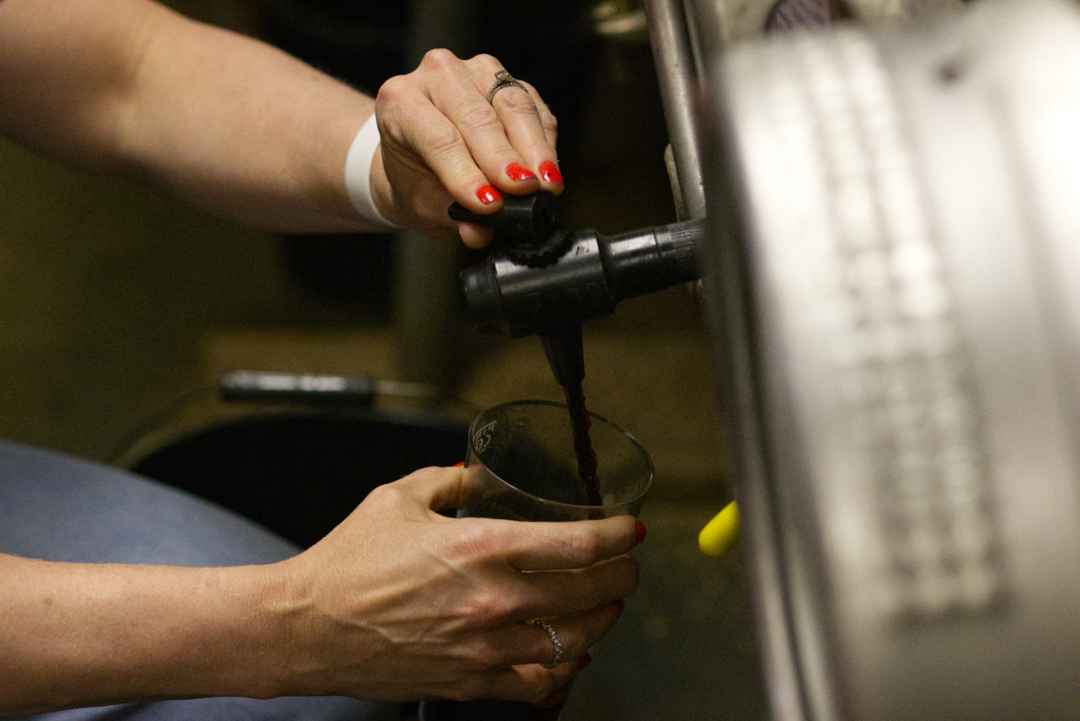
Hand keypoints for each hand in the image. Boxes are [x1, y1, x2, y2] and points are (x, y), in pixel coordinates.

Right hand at [273, 466, 639, 705]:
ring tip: (605, 607)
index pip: (579, 544)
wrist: (305, 627)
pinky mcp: (469, 682)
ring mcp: (485, 649)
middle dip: (622, 577)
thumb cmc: (346, 563)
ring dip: (602, 622)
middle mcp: (494, 601)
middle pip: (591, 593)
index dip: (618, 536)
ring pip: (575, 643)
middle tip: (627, 567)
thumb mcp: (398, 499)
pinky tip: (568, 659)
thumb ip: (447, 483)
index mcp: (482, 548)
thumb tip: (474, 477)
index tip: (631, 531)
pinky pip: (537, 686)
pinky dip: (562, 673)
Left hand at [371, 50, 562, 247]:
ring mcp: (475, 71)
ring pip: (512, 104)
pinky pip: (534, 108)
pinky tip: (549, 172)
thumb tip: (479, 231)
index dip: (465, 172)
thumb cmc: (417, 178)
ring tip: (545, 184)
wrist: (418, 158)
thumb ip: (450, 217)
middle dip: (504, 158)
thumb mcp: (424, 205)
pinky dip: (545, 142)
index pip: (437, 137)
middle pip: (477, 116)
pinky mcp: (509, 81)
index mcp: (399, 101)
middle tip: (525, 191)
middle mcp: (436, 74)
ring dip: (533, 148)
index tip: (490, 203)